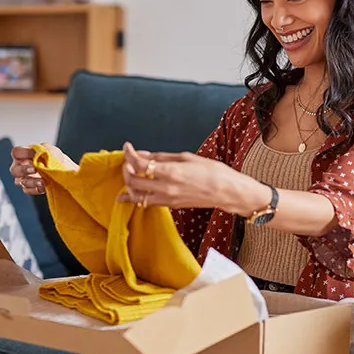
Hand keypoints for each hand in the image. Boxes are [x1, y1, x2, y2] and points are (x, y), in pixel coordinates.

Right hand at [9, 143, 77, 195]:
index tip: (34, 154)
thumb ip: (43, 150)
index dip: (23, 153)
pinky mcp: (29, 188)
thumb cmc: (53, 157)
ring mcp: (23, 178)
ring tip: (42, 181)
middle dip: (24, 170)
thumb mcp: (50, 150)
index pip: (16, 152)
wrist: (62, 169)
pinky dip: (36, 189)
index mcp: (23, 155)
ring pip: (21, 182)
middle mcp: (20, 167)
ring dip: (32, 182)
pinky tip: (44, 186)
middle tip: (34, 169)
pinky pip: (28, 190)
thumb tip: (38, 154)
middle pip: (14, 170)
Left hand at [117, 142, 267, 214]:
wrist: (227, 191)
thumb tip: (143, 154)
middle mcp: (166, 188)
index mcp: (170, 172)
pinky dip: (136, 197)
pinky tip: (129, 194)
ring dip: (129, 184)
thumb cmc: (212, 171)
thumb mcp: (186, 157)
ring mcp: (167, 199)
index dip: (129, 154)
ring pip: (136, 196)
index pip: (139, 164)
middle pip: (133, 181)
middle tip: (129, 160)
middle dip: (126, 168)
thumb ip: (161, 157)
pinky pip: (147, 202)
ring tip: (130, 174)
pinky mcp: (170, 206)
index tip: (128, 147)